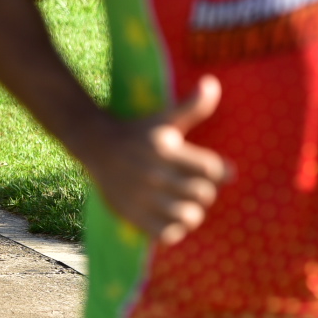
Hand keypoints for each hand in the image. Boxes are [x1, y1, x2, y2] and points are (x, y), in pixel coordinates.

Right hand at [79, 75, 229, 246]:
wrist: (96, 145)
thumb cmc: (139, 132)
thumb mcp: (164, 117)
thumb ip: (193, 106)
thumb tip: (213, 83)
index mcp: (165, 149)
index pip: (211, 170)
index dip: (221, 172)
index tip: (218, 172)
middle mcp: (153, 173)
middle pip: (202, 194)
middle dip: (205, 192)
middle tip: (198, 188)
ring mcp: (141, 196)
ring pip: (188, 216)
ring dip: (192, 212)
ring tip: (186, 204)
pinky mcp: (131, 214)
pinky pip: (167, 234)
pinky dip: (175, 229)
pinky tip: (171, 217)